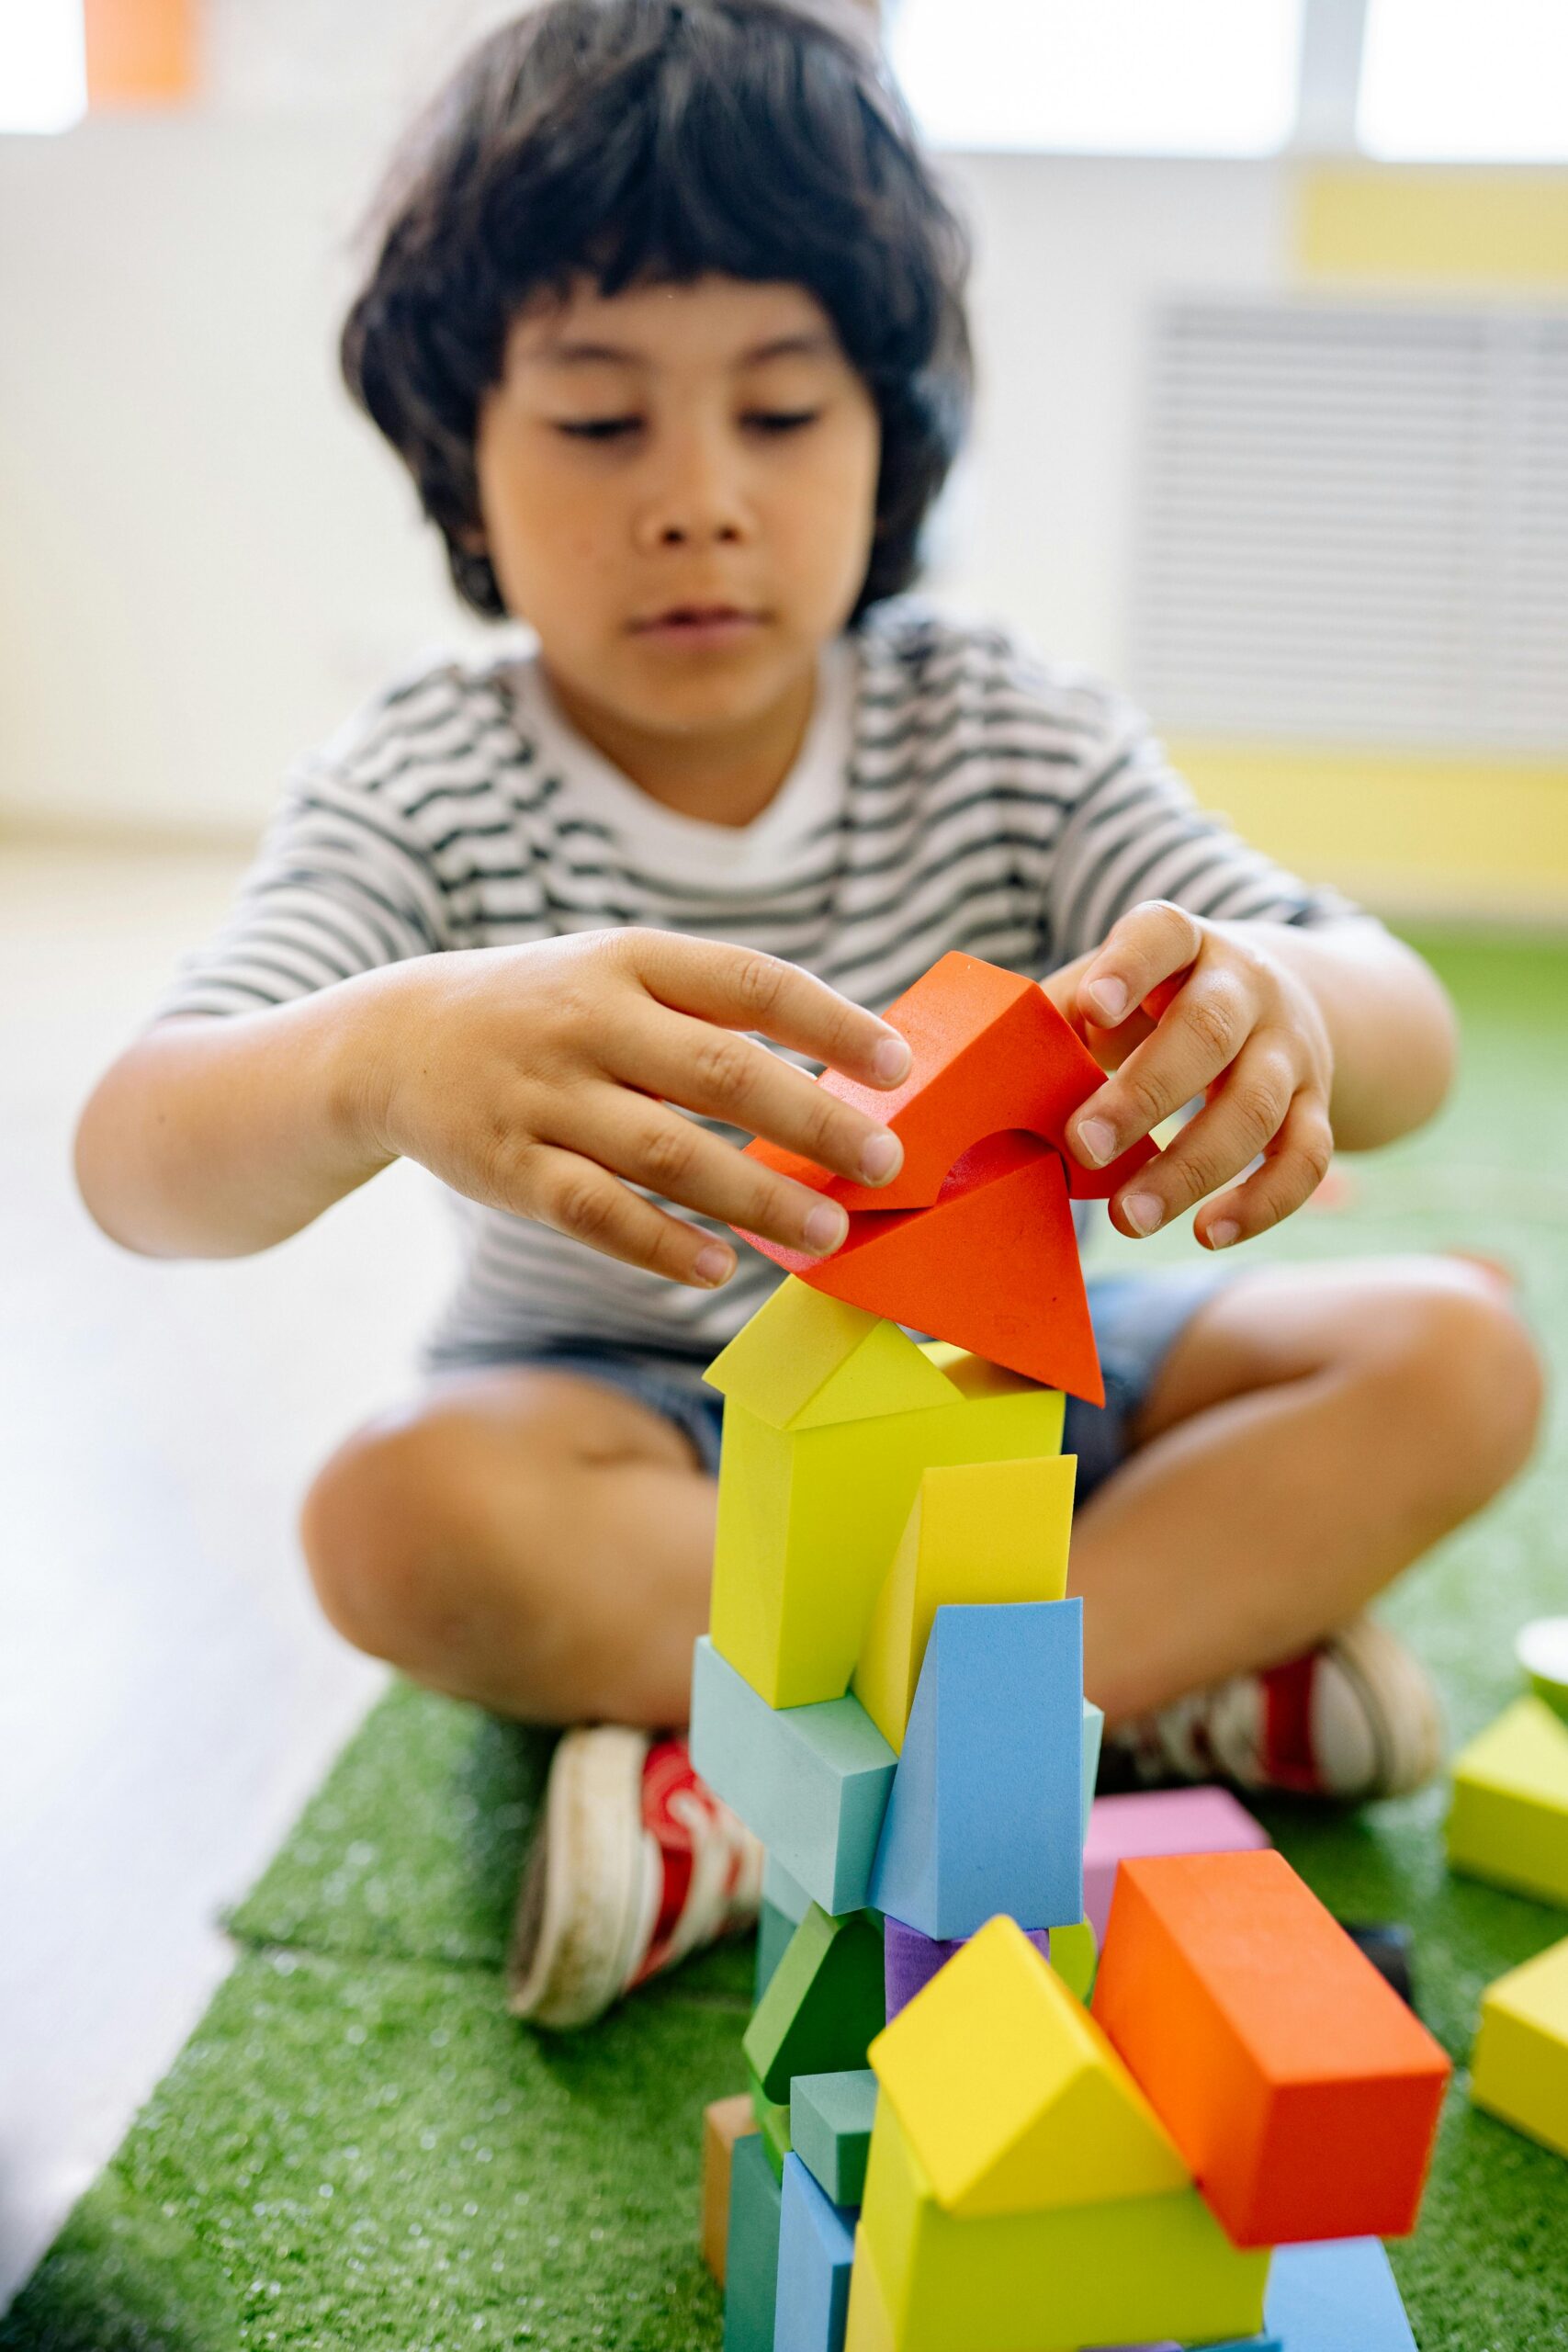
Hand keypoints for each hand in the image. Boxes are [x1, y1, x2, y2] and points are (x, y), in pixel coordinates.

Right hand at [356, 929, 910, 1288]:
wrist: (394, 1041)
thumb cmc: (546, 1013)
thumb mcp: (616, 975)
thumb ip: (710, 1014)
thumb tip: (843, 1077)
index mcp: (629, 959)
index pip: (751, 983)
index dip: (831, 1023)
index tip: (899, 1066)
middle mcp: (587, 1019)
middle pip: (722, 1074)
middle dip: (813, 1122)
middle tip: (883, 1164)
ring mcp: (544, 1096)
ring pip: (667, 1154)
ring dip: (755, 1198)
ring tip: (824, 1231)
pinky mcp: (509, 1169)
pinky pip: (598, 1213)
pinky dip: (662, 1244)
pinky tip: (718, 1268)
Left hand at [1052, 901, 1334, 1248]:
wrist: (1284, 998)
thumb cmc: (1158, 1002)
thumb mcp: (1112, 988)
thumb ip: (1058, 1020)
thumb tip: (986, 1082)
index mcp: (1184, 944)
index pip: (1162, 935)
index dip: (1129, 966)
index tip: (1091, 1008)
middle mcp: (1248, 988)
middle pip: (1208, 1034)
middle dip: (1144, 1095)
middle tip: (1083, 1146)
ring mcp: (1290, 1048)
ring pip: (1255, 1107)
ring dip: (1191, 1169)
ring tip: (1130, 1217)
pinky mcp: (1317, 1106)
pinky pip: (1305, 1159)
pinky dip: (1260, 1204)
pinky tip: (1206, 1234)